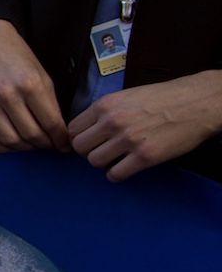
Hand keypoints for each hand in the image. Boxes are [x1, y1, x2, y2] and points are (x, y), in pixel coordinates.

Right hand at [0, 18, 70, 152]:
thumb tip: (58, 131)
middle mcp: (8, 95)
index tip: (64, 145)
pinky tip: (10, 143)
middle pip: (32, 135)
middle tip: (49, 144)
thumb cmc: (17, 56)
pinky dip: (2, 148)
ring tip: (31, 144)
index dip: (61, 139)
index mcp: (31, 84)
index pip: (51, 123)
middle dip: (45, 144)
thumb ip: (49, 103)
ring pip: (10, 141)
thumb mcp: (41, 74)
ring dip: (25, 148)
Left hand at [69, 71, 221, 181]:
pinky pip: (115, 174)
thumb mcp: (126, 96)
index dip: (80, 137)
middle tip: (102, 150)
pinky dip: (116, 175)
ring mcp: (128, 140)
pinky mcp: (145, 156)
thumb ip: (105, 111)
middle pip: (80, 147)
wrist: (196, 103)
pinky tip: (125, 168)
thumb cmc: (162, 98)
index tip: (90, 141)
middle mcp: (112, 122)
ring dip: (103, 163)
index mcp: (105, 105)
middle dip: (88, 151)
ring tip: (116, 158)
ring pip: (94, 161)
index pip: (73, 129)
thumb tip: (87, 129)